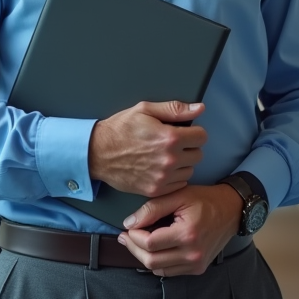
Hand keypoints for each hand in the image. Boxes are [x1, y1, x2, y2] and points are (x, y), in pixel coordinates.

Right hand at [88, 100, 206, 196]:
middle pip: (198, 154)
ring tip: (165, 156)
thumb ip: (175, 109)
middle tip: (173, 143)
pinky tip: (161, 168)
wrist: (97, 153)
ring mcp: (162, 177)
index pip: (201, 137)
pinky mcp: (155, 189)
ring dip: (182, 163)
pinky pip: (179, 184)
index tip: (184, 132)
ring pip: (190, 170)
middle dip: (189, 147)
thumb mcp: (145, 110)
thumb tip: (199, 108)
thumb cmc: (120, 129)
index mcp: (170, 138)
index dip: (194, 132)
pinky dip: (174, 177)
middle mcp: (169, 160)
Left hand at [116, 184, 242, 276]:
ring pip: (158, 269)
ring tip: (139, 241)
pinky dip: (158, 262)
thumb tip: (129, 223)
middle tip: (126, 236)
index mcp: (187, 234)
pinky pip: (169, 271)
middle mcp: (192, 253)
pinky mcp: (198, 269)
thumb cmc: (205, 199)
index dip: (134, 236)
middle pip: (151, 260)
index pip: (150, 243)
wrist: (232, 210)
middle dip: (134, 248)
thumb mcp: (178, 195)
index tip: (128, 227)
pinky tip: (155, 249)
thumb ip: (152, 208)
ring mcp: (196, 264)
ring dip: (144, 256)